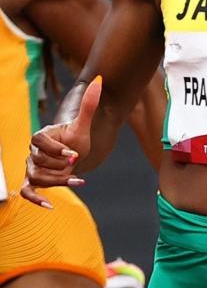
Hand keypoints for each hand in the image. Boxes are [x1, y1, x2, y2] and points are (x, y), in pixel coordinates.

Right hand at [21, 76, 100, 206]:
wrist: (74, 154)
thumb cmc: (76, 138)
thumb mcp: (83, 124)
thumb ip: (89, 104)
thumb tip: (99, 80)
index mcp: (41, 137)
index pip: (39, 141)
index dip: (55, 149)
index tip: (75, 155)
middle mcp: (32, 153)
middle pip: (39, 162)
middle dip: (59, 166)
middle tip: (76, 165)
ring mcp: (32, 168)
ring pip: (36, 178)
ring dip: (56, 182)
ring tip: (76, 181)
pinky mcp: (34, 182)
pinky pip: (27, 192)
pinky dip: (35, 200)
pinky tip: (50, 207)